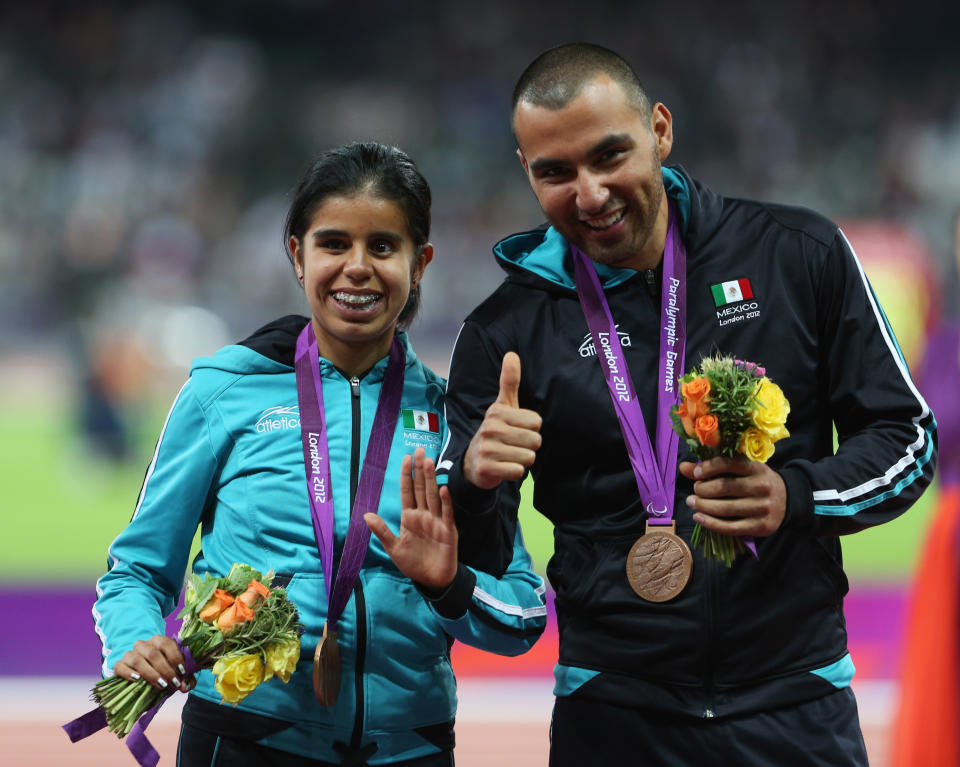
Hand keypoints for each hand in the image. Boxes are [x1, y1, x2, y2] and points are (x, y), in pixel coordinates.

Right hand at [113, 635, 193, 692]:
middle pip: (153, 653)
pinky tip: (137, 679)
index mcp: (158, 641)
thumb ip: (184, 678)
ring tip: (161, 684)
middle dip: (165, 669)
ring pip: (137, 659)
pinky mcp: (119, 664)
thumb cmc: (160, 670)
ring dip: (151, 673)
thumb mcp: (174, 671)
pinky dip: (129, 673)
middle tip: (173, 683)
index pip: (167, 644)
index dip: (175, 657)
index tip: (182, 672)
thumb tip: (186, 687)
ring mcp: (129, 654)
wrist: (139, 671)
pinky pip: (121, 667)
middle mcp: (143, 645)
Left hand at [365, 447, 457, 591]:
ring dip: (431, 479)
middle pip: (421, 488)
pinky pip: (446, 513)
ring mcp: (437, 521)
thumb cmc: (413, 563)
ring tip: (429, 462)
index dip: (407, 475)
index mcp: (410, 516)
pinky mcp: (448, 530)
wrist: (432, 580)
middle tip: (420, 450)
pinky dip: (445, 501)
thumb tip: (365, 515)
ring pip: (433, 496)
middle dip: (420, 470)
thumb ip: (382, 531)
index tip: (407, 458)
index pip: (407, 491)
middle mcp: (424, 515)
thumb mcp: (393, 548)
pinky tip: (443, 489)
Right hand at [463, 352, 542, 489]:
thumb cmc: (496, 431)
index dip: (531, 429)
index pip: (537, 422)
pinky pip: (518, 471)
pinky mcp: (486, 469)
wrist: (474, 463)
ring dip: (523, 460)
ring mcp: (486, 449)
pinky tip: (504, 467)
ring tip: (509, 456)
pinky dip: (515, 472)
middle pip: (535, 440)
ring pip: (528, 457)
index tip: (516, 430)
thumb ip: (509, 381)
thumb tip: (512, 354)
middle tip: (513, 445)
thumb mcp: (503, 406)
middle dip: (529, 446)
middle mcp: (490, 428)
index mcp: (497, 412)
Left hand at [678, 457, 786, 537]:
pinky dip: (710, 523)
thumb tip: (684, 467)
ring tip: (692, 502)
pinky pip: (730, 527)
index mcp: (756, 468)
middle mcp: (762, 486)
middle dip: (703, 489)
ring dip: (703, 506)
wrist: (787, 500)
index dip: (709, 468)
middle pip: (724, 488)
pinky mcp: (761, 527)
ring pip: (725, 509)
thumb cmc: (756, 482)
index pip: (729, 464)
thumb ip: (712, 468)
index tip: (696, 473)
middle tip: (695, 490)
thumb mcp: (740, 470)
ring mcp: (762, 508)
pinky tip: (698, 517)